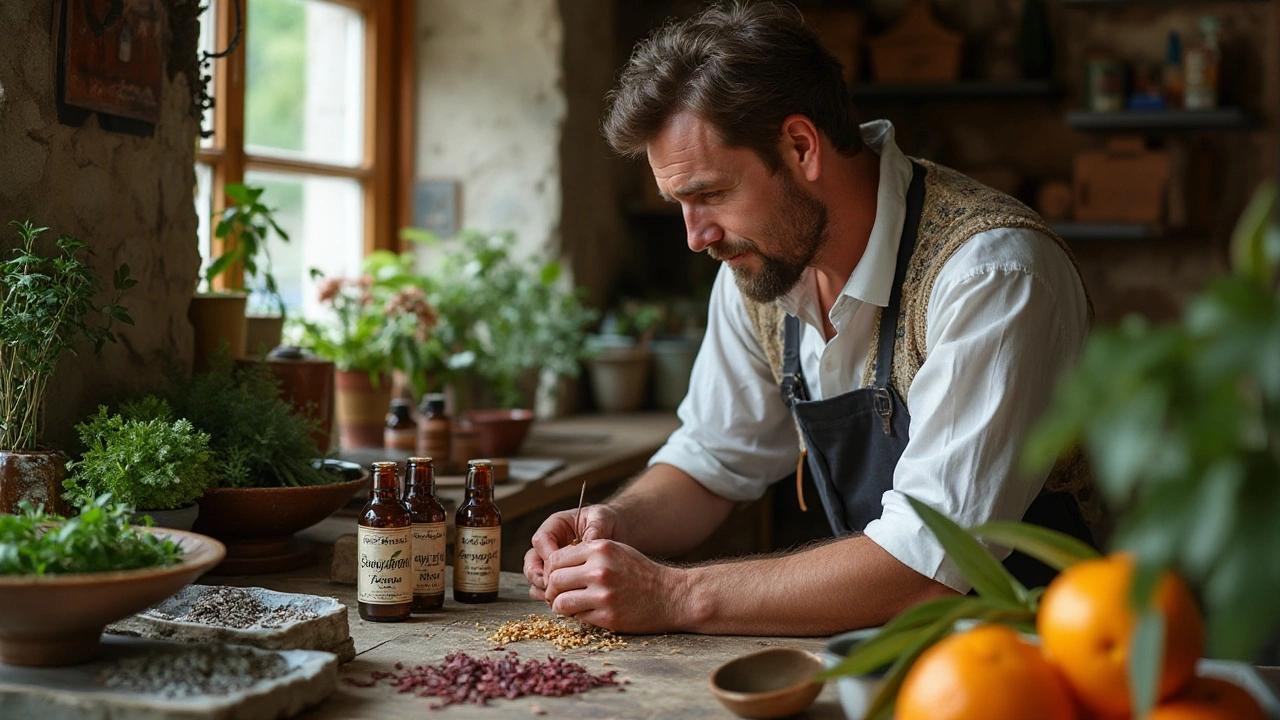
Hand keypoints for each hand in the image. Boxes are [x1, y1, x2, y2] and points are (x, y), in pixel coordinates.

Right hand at [524, 504, 618, 600]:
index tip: (560, 569)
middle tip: (552, 586)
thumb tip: (586, 548)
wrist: (619, 533)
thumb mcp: (602, 520)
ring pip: (536, 577)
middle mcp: (550, 544)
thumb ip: (593, 532)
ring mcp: (553, 562)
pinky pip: (547, 589)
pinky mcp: (561, 577)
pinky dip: (552, 597)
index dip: (547, 556)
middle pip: (532, 560)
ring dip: (542, 589)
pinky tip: (563, 603)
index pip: (541, 540)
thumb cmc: (609, 521)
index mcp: (556, 525)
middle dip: (539, 575)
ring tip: (556, 597)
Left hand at [543, 539, 689, 633]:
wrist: (671, 596)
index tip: (554, 577)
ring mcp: (604, 594)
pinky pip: (578, 618)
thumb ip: (587, 553)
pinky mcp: (608, 616)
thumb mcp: (616, 551)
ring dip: (560, 606)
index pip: (556, 558)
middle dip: (552, 589)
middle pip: (555, 580)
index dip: (550, 570)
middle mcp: (600, 569)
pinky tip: (588, 612)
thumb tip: (554, 565)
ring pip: (561, 602)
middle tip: (556, 594)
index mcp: (600, 548)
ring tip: (567, 605)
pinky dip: (578, 616)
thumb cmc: (641, 572)